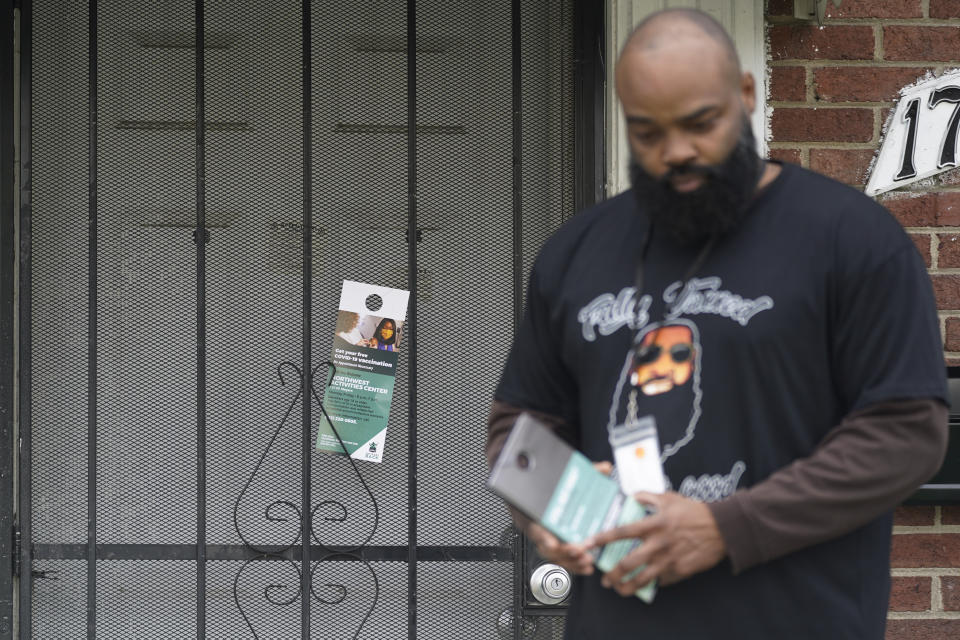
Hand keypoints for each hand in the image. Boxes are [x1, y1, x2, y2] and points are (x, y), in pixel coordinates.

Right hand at [514, 461, 613, 576]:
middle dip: (563, 553)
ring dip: (570, 561)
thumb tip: (604, 468)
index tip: (553, 543)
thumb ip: (584, 470)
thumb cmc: (541, 481)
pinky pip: (559, 557)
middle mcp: (534, 525)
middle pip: (544, 547)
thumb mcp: (561, 472)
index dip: (543, 537)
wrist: (523, 482)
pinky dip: (572, 563)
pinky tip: (585, 565)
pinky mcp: (551, 541)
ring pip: (552, 556)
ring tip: (587, 560)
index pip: (533, 525)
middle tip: (580, 551)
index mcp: (531, 510)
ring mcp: (542, 535)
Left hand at [585, 491, 725, 595]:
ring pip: (642, 578)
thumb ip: (648, 497)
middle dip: (612, 574)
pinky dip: (652, 583)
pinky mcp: (679, 571)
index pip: (622, 532)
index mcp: (654, 524)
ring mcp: (669, 560)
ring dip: (627, 586)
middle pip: (628, 563)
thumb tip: (632, 495)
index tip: (588, 544)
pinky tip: (645, 584)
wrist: (721, 529)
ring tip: (619, 589)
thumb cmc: (694, 511)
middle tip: (604, 580)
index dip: (603, 538)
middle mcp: (658, 544)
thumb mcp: (670, 498)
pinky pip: (661, 580)